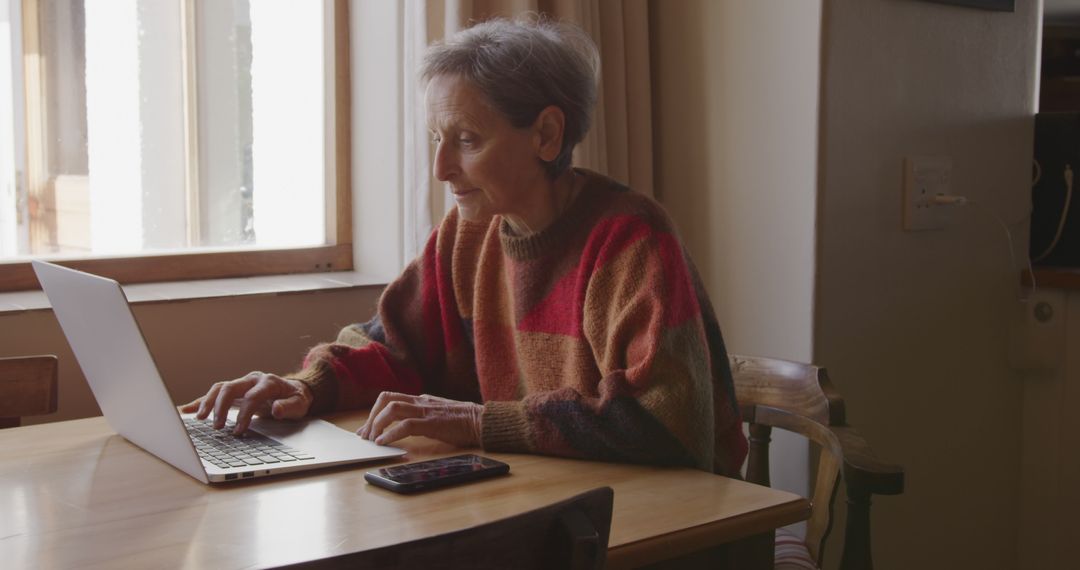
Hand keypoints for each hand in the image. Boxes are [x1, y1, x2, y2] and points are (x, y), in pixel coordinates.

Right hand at [179, 372, 312, 434]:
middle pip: (230, 388)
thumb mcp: (300, 404)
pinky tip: (186, 410)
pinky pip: (215, 393)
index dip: (244, 414)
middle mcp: (252, 379)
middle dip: (221, 407)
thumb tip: (276, 409)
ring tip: (199, 419)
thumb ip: (289, 407)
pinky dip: (200, 401)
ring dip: (207, 403)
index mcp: (268, 382)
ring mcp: (242, 383)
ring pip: (219, 388)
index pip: (252, 396)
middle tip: (217, 427)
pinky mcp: (235, 391)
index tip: (239, 431)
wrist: (293, 391)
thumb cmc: (296, 399)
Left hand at [358, 392, 482, 446]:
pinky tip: (383, 443)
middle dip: (371, 417)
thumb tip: (404, 424)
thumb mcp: (438, 412)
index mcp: (421, 399)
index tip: (366, 428)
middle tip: (365, 435)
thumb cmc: (463, 421)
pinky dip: (391, 434)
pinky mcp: (432, 423)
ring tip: (372, 439)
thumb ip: (422, 414)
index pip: (390, 398)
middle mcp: (420, 401)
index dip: (374, 412)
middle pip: (385, 399)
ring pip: (392, 409)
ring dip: (377, 424)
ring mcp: (426, 411)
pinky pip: (406, 425)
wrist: (481, 421)